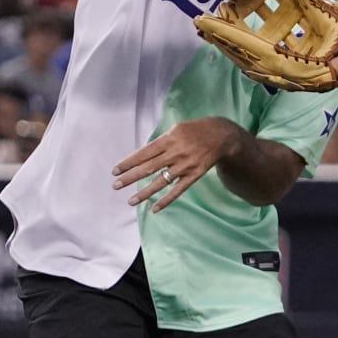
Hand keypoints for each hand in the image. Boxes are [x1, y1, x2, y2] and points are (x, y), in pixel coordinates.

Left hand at [112, 117, 241, 212]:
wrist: (222, 136)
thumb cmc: (196, 130)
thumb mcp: (177, 128)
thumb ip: (161, 141)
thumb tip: (144, 154)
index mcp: (168, 139)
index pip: (144, 153)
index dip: (129, 162)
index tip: (115, 170)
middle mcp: (175, 153)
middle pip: (148, 167)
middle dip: (130, 177)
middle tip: (115, 186)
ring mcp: (184, 166)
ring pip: (161, 181)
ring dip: (144, 192)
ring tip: (130, 201)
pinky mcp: (194, 175)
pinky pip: (178, 190)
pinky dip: (166, 200)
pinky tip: (155, 208)